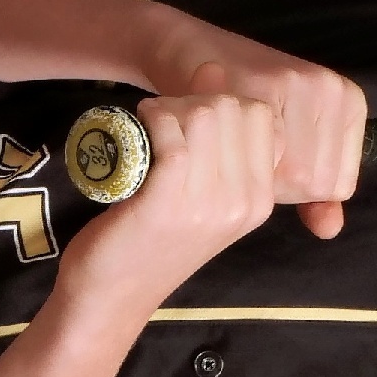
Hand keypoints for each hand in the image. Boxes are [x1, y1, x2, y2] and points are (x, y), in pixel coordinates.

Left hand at [65, 69, 282, 305]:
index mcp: (260, 201)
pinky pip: (173, 136)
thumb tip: (221, 80)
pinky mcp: (167, 202)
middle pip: (237, 109)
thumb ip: (225, 163)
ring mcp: (208, 205)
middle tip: (165, 118)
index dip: (224, 101)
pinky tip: (139, 125)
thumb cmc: (153, 244)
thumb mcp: (207, 208)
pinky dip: (153, 119)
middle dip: (197, 97)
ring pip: (206, 115)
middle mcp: (243, 202)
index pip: (263, 118)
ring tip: (152, 123)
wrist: (113, 297)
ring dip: (172, 106)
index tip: (189, 117)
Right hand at [144, 24, 363, 237]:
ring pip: (295, 175)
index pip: (339, 186)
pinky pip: (267, 155)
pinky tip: (225, 138)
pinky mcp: (273, 80)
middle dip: (279, 184)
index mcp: (349, 103)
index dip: (297, 189)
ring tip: (238, 147)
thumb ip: (314, 193)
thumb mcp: (287, 147)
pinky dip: (241, 158)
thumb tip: (330, 230)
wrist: (191, 54)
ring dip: (260, 174)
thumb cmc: (240, 106)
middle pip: (318, 182)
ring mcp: (307, 82)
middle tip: (249, 154)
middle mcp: (333, 90)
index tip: (270, 162)